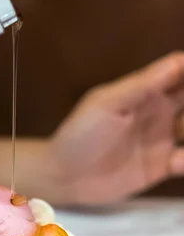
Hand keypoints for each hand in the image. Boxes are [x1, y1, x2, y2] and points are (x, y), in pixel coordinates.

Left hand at [44, 53, 183, 205]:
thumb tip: (178, 61)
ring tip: (183, 135)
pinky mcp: (162, 166)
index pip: (181, 71)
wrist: (63, 175)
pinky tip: (177, 161)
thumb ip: (142, 85)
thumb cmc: (80, 133)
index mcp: (147, 91)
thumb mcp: (107, 104)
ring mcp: (162, 139)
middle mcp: (160, 112)